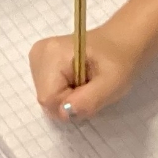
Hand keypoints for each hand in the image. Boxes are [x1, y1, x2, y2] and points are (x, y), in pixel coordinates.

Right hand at [30, 22, 144, 120]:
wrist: (120, 43)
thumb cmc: (119, 62)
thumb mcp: (111, 84)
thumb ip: (88, 101)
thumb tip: (64, 114)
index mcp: (52, 55)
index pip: (48, 98)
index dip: (70, 105)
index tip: (90, 95)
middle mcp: (38, 53)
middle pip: (45, 97)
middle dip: (68, 102)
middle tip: (90, 89)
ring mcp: (37, 56)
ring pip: (46, 95)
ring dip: (67, 98)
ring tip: (86, 84)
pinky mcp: (40, 60)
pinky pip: (47, 88)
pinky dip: (63, 92)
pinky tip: (77, 80)